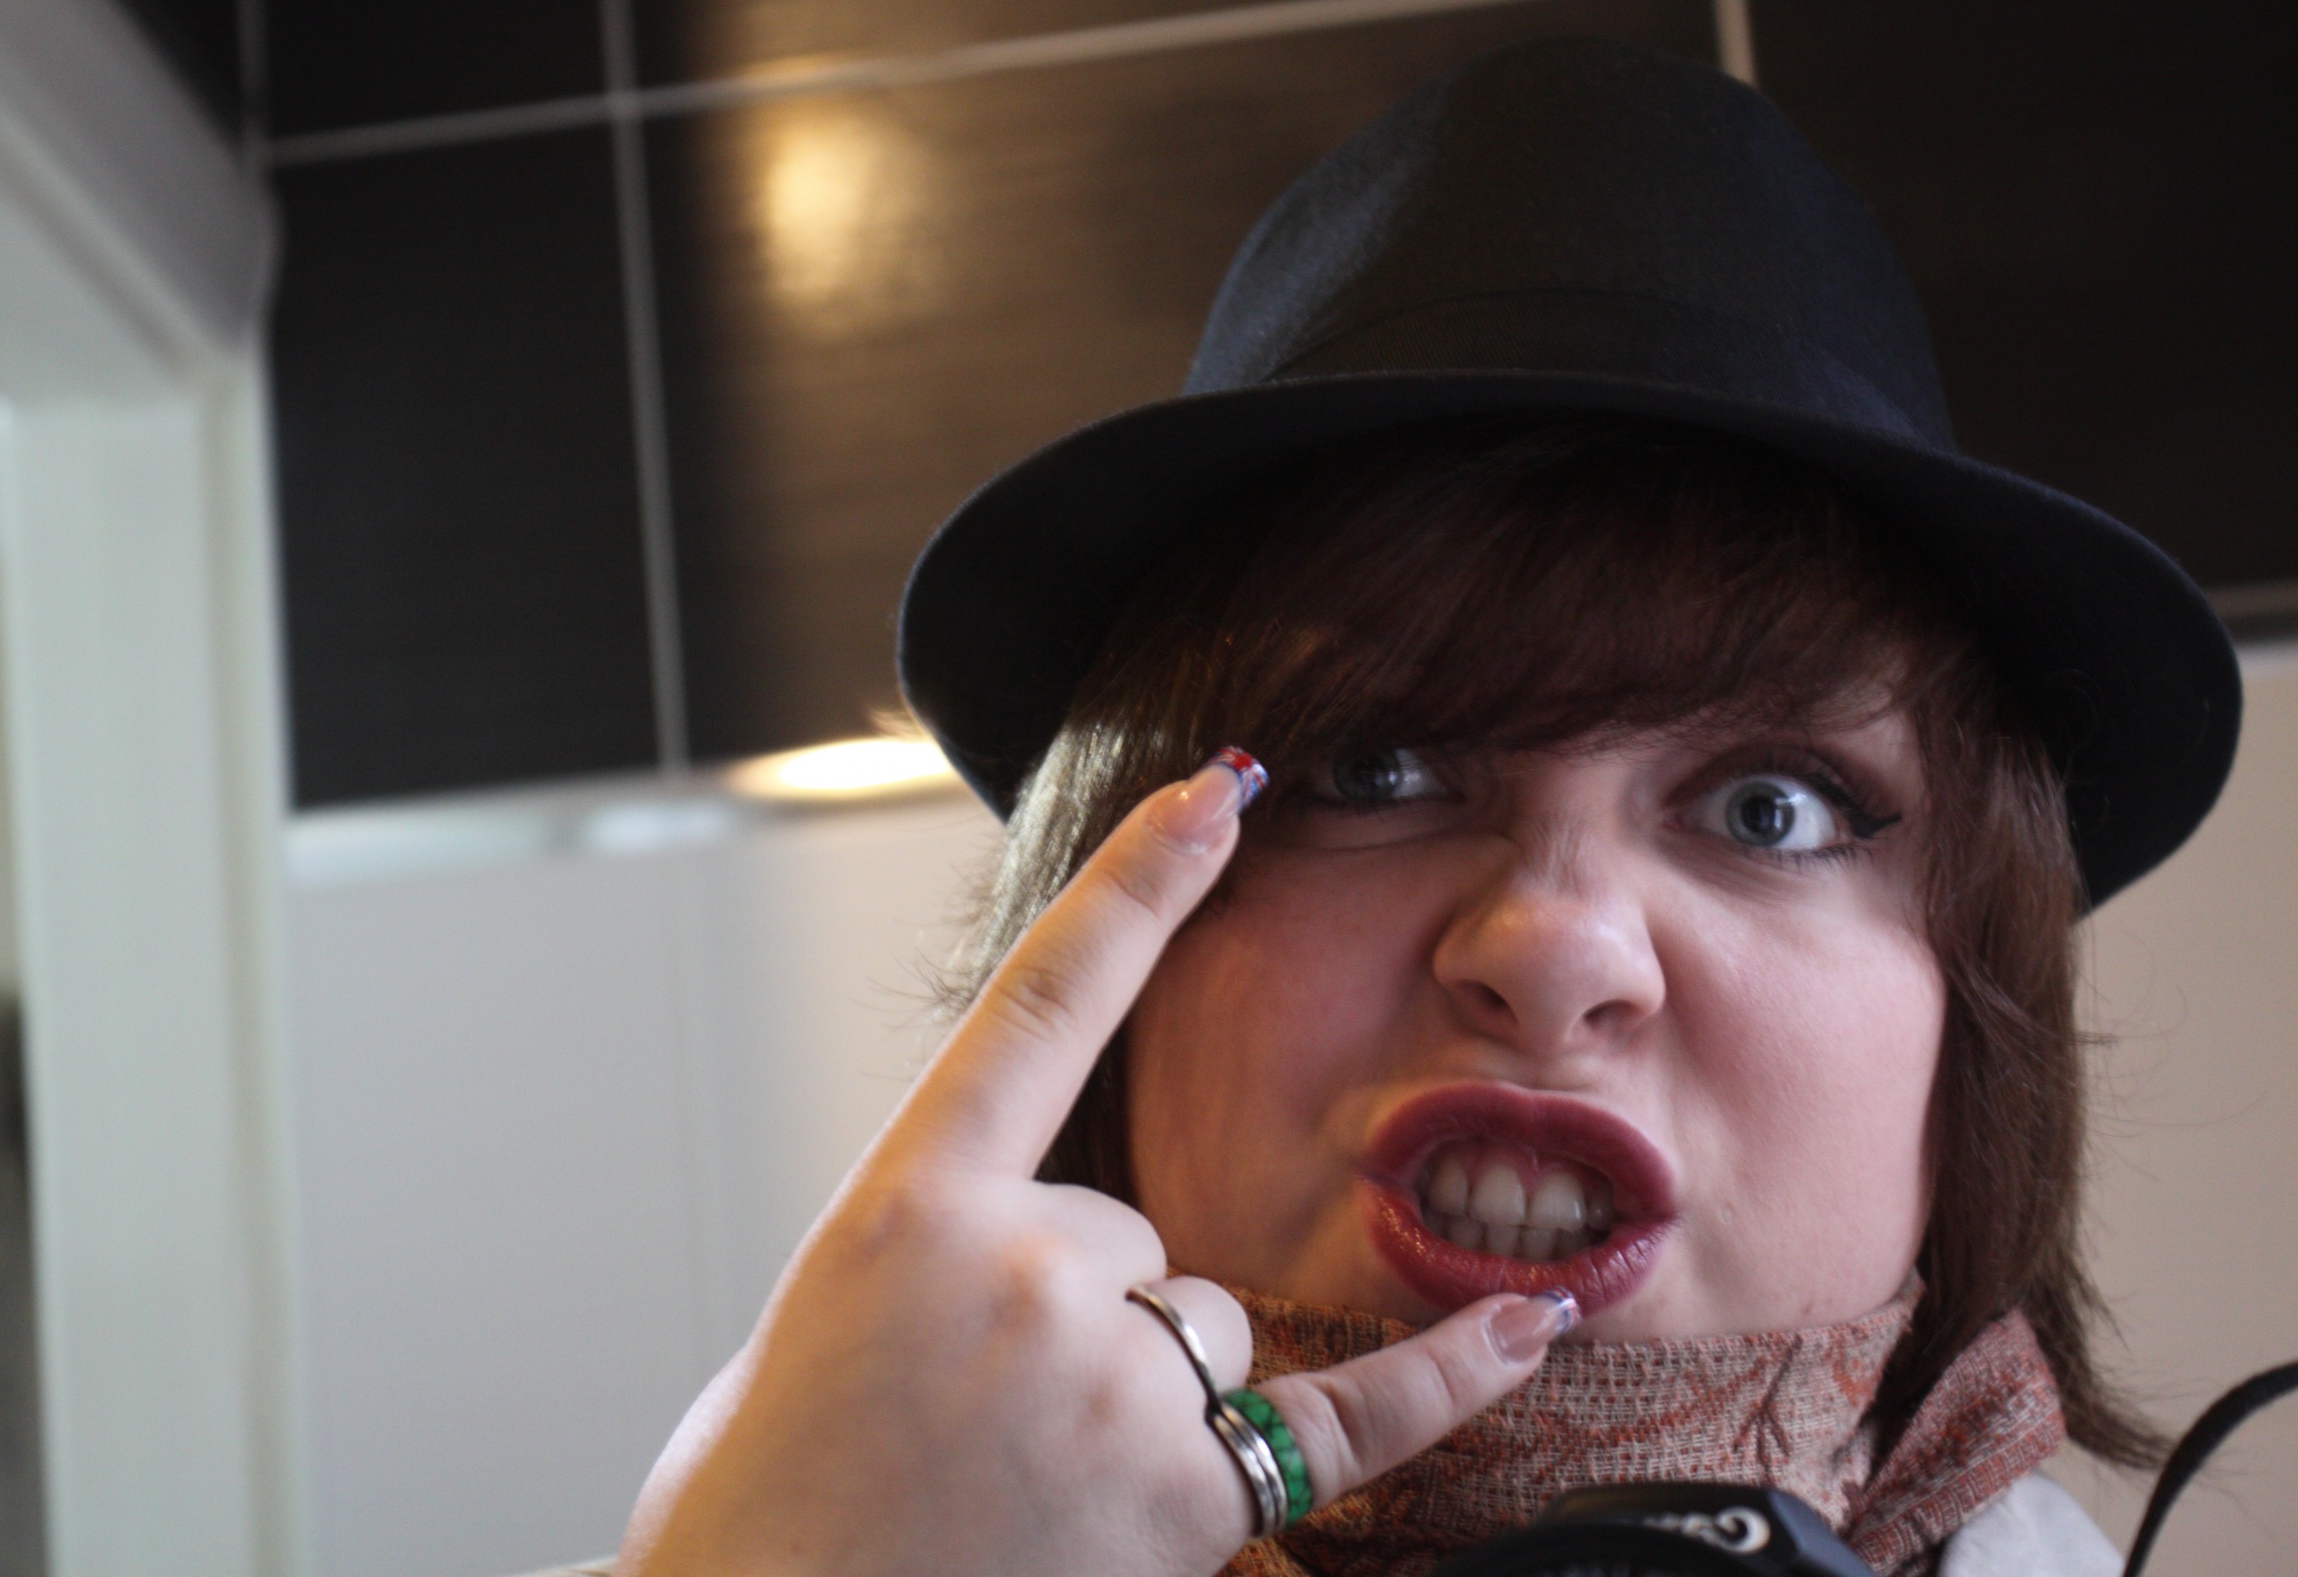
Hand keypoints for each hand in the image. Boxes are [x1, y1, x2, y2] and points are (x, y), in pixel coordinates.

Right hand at [615, 756, 1574, 1576]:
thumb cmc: (768, 1510)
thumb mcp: (811, 1335)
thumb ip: (927, 1253)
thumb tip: (1005, 1248)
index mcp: (904, 1205)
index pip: (1047, 1000)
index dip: (1139, 884)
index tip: (1217, 792)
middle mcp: (1020, 1262)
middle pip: (1135, 1228)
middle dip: (1087, 1310)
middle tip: (979, 1423)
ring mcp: (1107, 1376)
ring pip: (1204, 1328)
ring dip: (1147, 1392)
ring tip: (1026, 1492)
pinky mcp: (1183, 1493)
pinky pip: (1344, 1418)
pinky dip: (1445, 1376)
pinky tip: (1528, 1323)